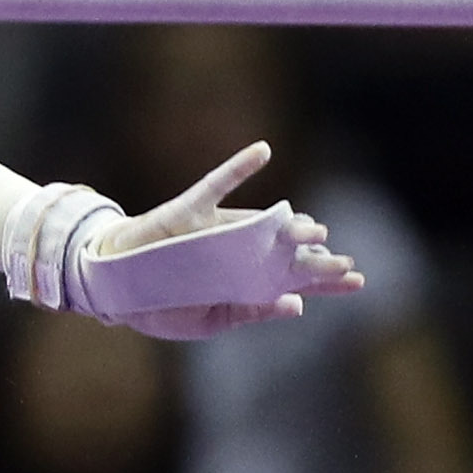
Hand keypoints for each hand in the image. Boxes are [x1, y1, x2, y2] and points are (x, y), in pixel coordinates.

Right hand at [74, 144, 361, 339]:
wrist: (114, 285)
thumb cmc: (161, 305)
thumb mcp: (209, 321)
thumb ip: (250, 311)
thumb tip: (298, 303)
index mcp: (244, 280)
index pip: (294, 278)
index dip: (326, 279)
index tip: (358, 280)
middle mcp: (238, 251)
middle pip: (286, 252)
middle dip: (316, 260)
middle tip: (345, 263)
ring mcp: (216, 228)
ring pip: (260, 223)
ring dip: (287, 225)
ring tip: (314, 230)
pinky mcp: (191, 209)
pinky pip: (217, 184)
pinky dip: (239, 168)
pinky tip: (263, 152)